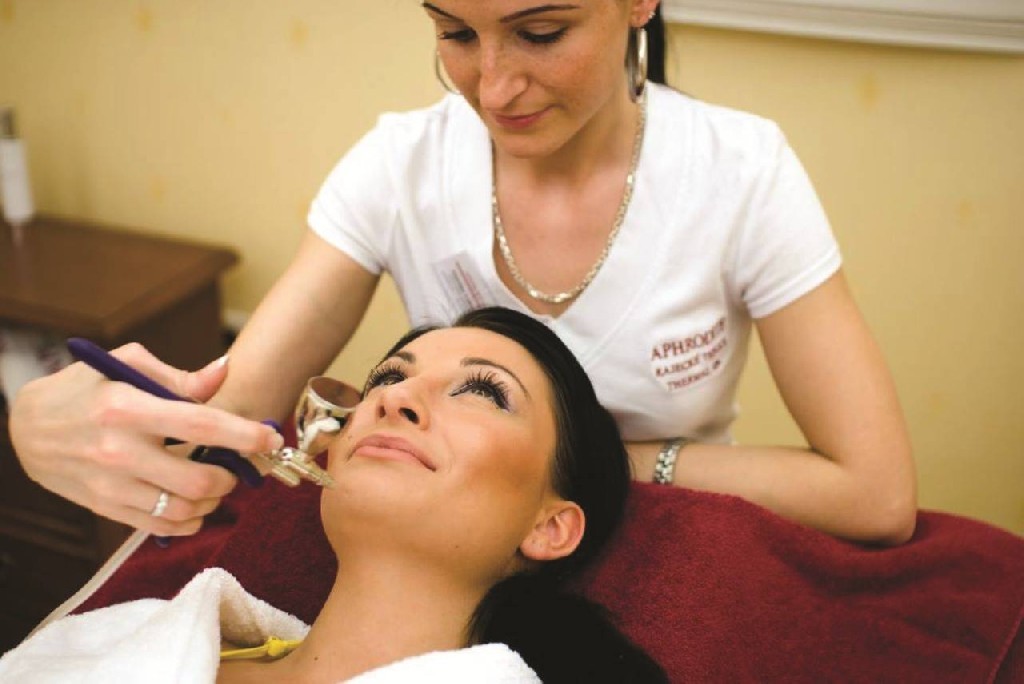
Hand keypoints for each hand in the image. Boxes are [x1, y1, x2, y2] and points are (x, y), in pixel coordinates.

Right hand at [8, 343, 283, 535]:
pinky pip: (159, 526)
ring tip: (217, 484)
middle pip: (198, 479)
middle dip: (232, 476)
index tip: (272, 437)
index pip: (200, 425)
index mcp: (128, 407)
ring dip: (213, 500)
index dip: (244, 434)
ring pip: (183, 508)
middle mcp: (118, 449)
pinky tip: (197, 505)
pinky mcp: (104, 507)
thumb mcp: (127, 365)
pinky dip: (189, 521)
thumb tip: (224, 372)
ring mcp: (110, 484)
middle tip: (238, 467)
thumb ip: (180, 377)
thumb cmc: (84, 388)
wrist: (27, 426)